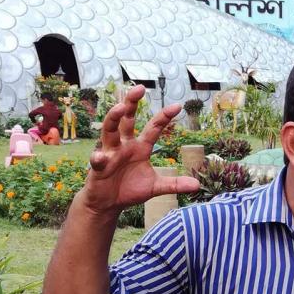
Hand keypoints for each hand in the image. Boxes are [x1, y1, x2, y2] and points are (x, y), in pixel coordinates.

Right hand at [82, 86, 199, 213]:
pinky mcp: (98, 167)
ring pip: (109, 131)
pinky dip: (98, 157)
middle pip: (127, 120)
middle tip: (139, 89)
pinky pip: (98, 160)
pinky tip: (100, 157)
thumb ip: (174, 184)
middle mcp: (124, 145)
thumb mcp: (155, 187)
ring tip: (120, 108)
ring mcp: (110, 154)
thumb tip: (196, 185)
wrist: (110, 204)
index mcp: (140, 147)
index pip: (153, 128)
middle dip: (132, 103)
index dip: (164, 117)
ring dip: (113, 119)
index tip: (177, 106)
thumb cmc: (130, 189)